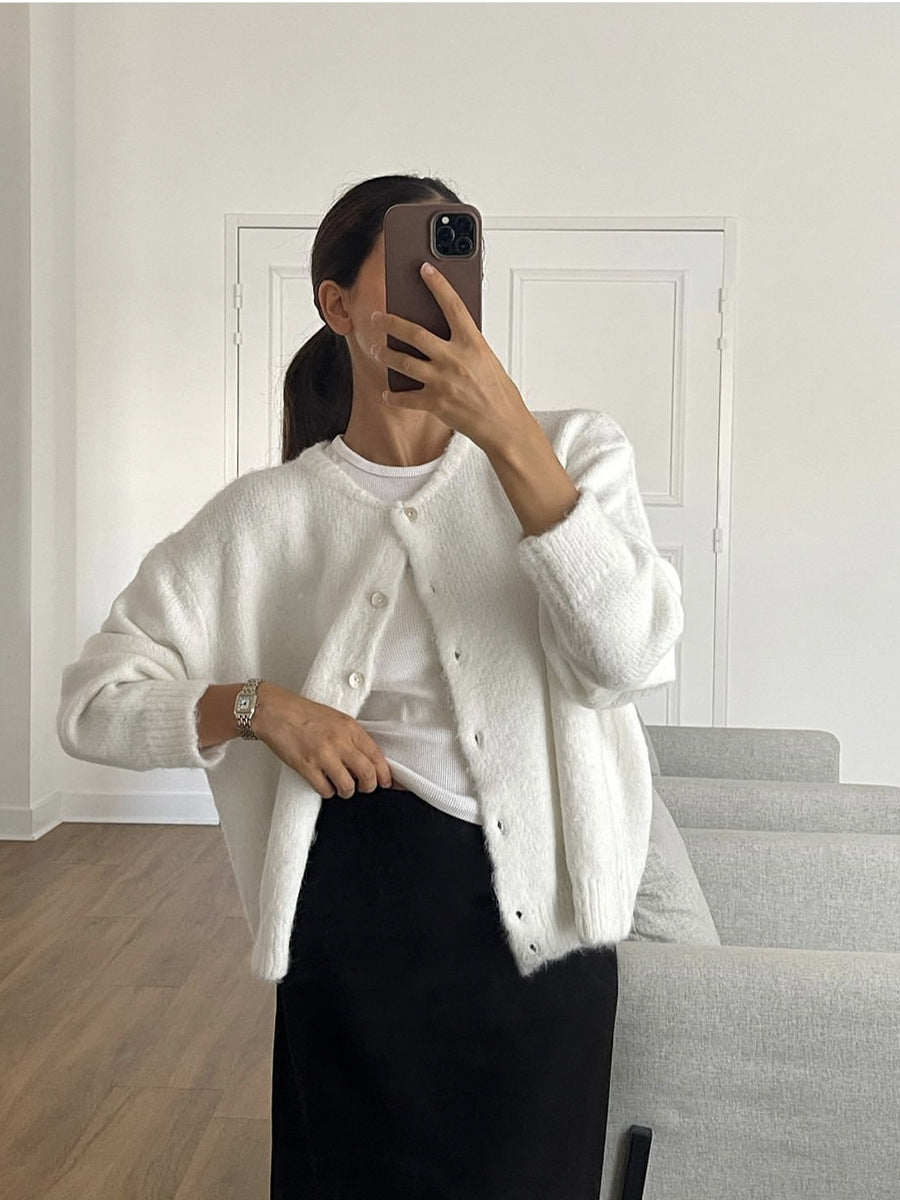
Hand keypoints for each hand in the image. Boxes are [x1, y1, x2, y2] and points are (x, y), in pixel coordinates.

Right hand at [252, 682, 393, 798]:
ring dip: (347, 791)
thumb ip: (352, 737)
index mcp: (350, 727)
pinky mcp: (306, 766)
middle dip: (369, 786)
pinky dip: (327, 792)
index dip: (385, 773)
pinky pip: (325, 790)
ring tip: (342, 787)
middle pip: (367, 774)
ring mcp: (323, 755)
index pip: (377, 755)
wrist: (275, 711)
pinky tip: (324, 785)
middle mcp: (339, 741)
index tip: (385, 782)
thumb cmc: (303, 714)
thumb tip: (366, 760)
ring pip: (348, 786)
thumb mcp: (337, 718)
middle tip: (365, 788)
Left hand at [368, 262, 531, 453]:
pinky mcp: (435, 403)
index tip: (425, 269)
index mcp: (473, 343)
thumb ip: (466, 345)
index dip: (438, 284)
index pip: (452, 305)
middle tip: (377, 317)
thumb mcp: (487, 359)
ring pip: (404, 361)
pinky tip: (388, 393)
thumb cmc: (499, 393)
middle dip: (391, 323)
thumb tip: (445, 333)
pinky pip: (406, 398)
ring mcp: (443, 381)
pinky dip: (394, 396)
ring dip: (386, 354)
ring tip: (378, 350)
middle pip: (414, 333)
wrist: (504, 425)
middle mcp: (455, 358)